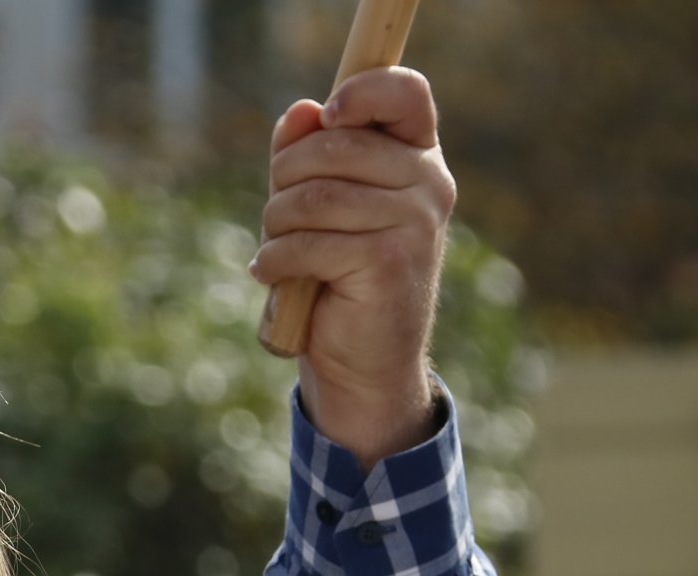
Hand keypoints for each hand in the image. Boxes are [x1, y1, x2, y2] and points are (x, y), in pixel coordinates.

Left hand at [251, 67, 456, 467]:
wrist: (363, 362)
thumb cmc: (337, 276)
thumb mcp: (320, 206)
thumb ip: (309, 155)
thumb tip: (300, 112)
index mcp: (417, 157)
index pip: (405, 92)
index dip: (361, 90)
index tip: (327, 115)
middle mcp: (427, 183)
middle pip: (334, 144)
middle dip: (285, 179)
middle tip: (277, 218)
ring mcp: (414, 222)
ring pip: (314, 196)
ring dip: (276, 225)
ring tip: (274, 250)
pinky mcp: (388, 261)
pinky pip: (309, 242)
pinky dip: (276, 259)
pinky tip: (270, 274)